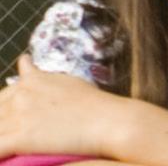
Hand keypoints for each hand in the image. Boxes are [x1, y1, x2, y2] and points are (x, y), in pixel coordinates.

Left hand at [0, 55, 121, 157]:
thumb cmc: (92, 101)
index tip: (13, 113)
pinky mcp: (20, 138)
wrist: (105, 119)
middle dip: (2, 120)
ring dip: (2, 134)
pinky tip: (4, 158)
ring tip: (13, 141)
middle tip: (18, 128)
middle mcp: (21, 94)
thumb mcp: (65, 80)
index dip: (6, 105)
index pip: (4, 93)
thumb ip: (41, 76)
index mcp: (32, 80)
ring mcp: (18, 116)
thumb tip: (24, 62)